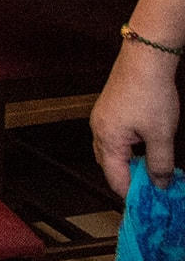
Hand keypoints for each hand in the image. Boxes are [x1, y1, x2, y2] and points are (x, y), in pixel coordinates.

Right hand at [93, 39, 180, 195]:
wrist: (145, 59)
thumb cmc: (150, 95)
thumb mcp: (161, 136)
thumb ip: (160, 164)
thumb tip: (159, 184)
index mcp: (107, 139)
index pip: (115, 178)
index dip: (133, 193)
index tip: (151, 202)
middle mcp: (98, 129)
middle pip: (109, 165)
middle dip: (129, 179)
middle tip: (153, 186)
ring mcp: (102, 117)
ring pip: (111, 150)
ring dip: (130, 163)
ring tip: (153, 168)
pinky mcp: (110, 108)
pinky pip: (114, 137)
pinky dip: (128, 149)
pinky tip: (146, 147)